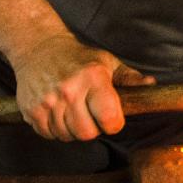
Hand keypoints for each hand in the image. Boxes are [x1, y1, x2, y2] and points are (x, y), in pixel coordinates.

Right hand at [9, 34, 154, 140]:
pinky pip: (48, 134)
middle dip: (92, 129)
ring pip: (67, 136)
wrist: (39, 47)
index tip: (111, 117)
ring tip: (72, 110)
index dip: (113, 123)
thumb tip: (151, 85)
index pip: (110, 120)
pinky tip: (57, 112)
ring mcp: (48, 101)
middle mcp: (69, 90)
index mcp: (93, 78)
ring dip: (72, 129)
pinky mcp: (31, 109)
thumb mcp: (107, 62)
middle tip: (89, 114)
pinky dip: (54, 129)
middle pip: (87, 134)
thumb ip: (129, 78)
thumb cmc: (78, 57)